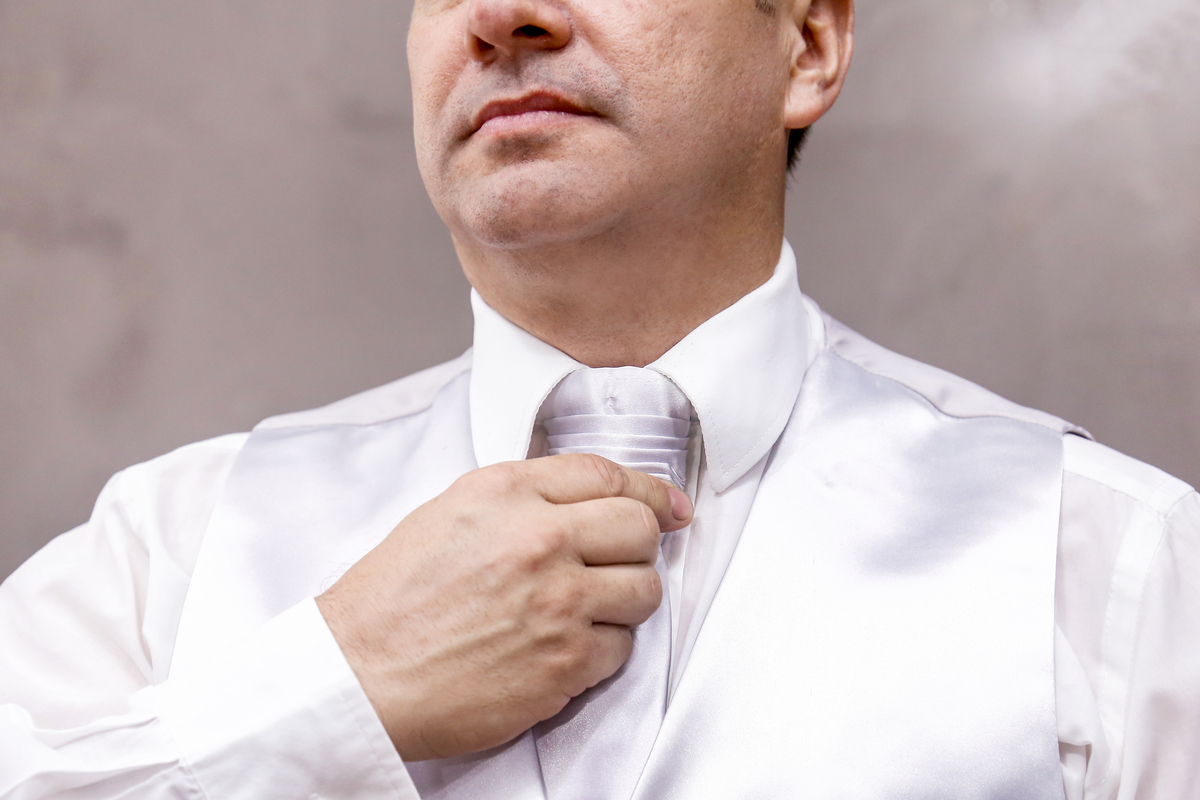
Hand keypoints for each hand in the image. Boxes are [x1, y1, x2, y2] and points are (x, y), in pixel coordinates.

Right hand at [315, 454, 692, 760]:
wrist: (359, 676)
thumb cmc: (392, 601)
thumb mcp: (449, 515)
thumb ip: (520, 499)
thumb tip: (587, 502)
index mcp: (505, 493)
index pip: (605, 474)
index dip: (646, 490)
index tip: (666, 505)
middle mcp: (539, 538)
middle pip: (639, 528)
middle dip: (641, 543)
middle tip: (624, 560)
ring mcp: (558, 602)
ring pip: (644, 590)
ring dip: (626, 599)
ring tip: (588, 608)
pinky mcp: (566, 662)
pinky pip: (622, 648)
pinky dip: (602, 650)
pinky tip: (564, 647)